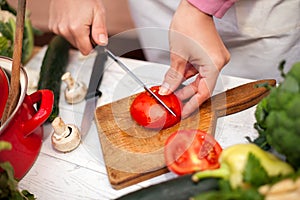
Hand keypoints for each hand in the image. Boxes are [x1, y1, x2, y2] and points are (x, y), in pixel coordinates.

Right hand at [48, 0, 107, 54]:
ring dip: (78, 35)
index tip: (95, 37)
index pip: (86, 51)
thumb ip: (100, 30)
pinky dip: (70, 30)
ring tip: (80, 20)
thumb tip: (102, 43)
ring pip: (72, 41)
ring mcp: (57, 28)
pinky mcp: (53, 26)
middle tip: (88, 25)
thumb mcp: (98, 12)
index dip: (93, 46)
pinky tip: (72, 19)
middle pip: (79, 47)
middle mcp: (64, 31)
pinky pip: (65, 35)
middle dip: (86, 40)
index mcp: (76, 29)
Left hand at [159, 0, 229, 117]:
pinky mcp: (209, 55)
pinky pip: (198, 70)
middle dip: (185, 94)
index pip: (204, 92)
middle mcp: (218, 63)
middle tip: (172, 101)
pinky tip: (176, 79)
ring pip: (198, 79)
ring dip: (184, 84)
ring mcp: (214, 59)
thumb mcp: (178, 55)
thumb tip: (167, 90)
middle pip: (201, 86)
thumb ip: (173, 76)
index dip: (192, 105)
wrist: (194, 7)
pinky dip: (187, 75)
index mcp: (214, 64)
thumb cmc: (189, 24)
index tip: (183, 112)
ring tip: (170, 90)